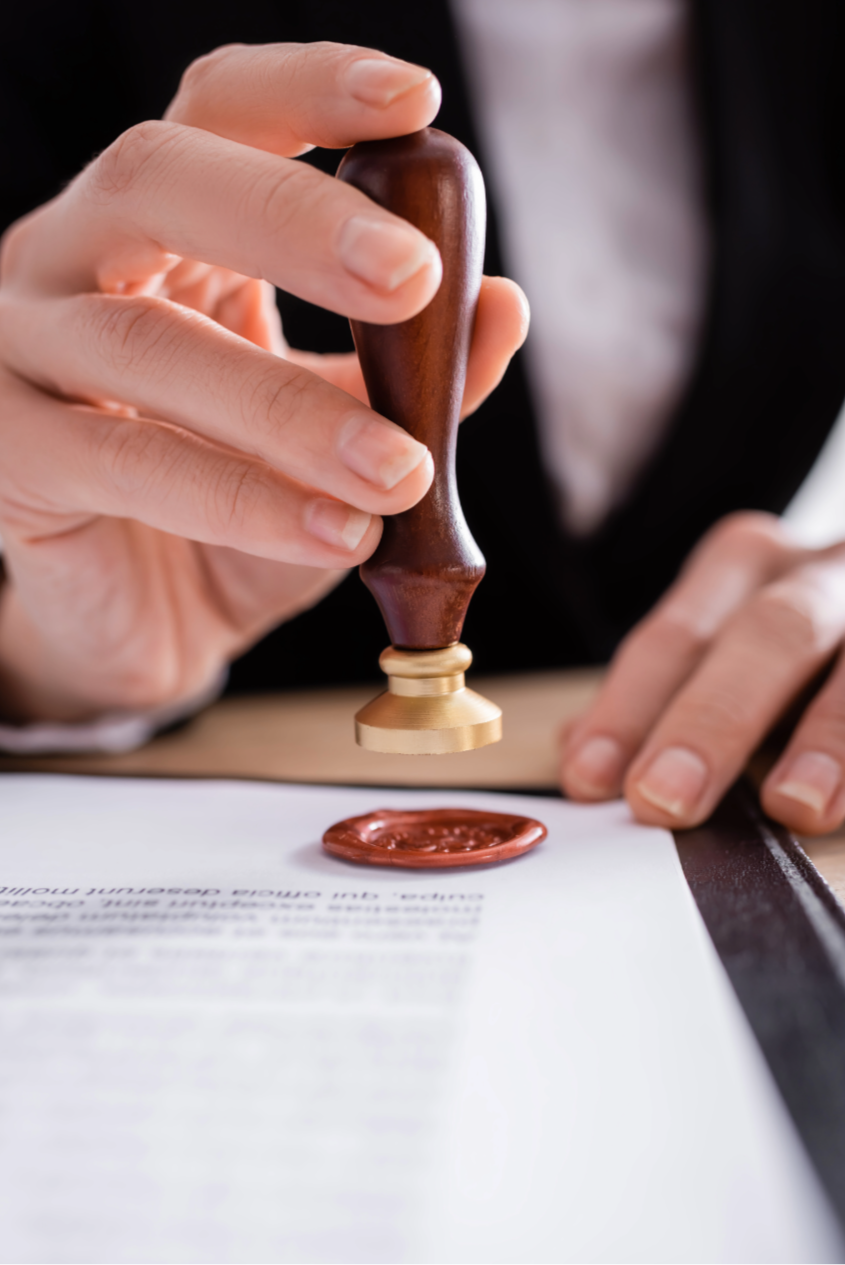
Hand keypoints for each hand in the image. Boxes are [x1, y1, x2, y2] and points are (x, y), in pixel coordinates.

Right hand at [0, 42, 527, 722]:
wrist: (154, 623)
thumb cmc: (247, 507)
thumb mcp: (344, 431)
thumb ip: (416, 373)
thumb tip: (503, 306)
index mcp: (165, 227)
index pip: (218, 112)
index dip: (306, 90)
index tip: (414, 106)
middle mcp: (73, 256)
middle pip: (155, 177)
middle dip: (293, 218)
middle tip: (411, 277)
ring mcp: (22, 349)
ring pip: (143, 339)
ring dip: (289, 407)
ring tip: (398, 471)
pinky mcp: (9, 457)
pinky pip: (129, 463)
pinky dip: (245, 501)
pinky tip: (337, 534)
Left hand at [560, 512, 844, 835]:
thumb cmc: (796, 640)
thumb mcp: (725, 642)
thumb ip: (663, 695)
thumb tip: (580, 755)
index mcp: (747, 565)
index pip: (677, 634)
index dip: (630, 707)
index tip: (594, 778)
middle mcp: (823, 571)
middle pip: (768, 635)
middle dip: (713, 718)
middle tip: (665, 797)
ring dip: (830, 735)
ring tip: (792, 805)